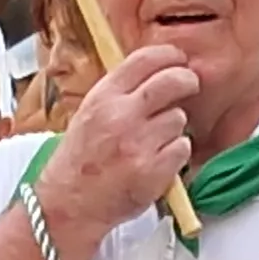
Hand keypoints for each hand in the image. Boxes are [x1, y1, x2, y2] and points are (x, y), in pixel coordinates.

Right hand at [33, 43, 200, 241]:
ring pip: (179, 118)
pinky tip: (156, 161)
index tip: (179, 59)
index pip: (145, 59)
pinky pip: (182, 148)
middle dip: (187, 80)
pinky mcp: (153, 170)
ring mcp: (138, 144)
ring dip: (173, 127)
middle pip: (172, 81)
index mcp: (102, 97)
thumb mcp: (90, 113)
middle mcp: (120, 116)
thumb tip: (159, 71)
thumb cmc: (81, 159)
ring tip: (153, 142)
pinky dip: (175, 154)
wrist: (69, 204)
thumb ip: (120, 92)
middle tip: (189, 85)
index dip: (169, 55)